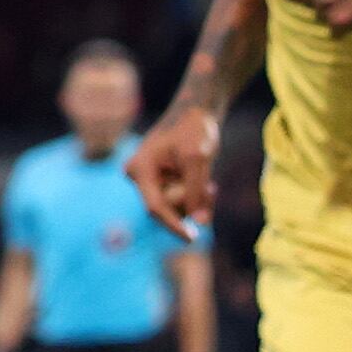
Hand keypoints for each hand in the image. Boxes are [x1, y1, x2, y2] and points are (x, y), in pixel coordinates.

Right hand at [127, 109, 216, 238]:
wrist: (196, 112)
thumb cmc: (194, 129)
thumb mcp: (198, 158)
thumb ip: (197, 191)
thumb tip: (201, 223)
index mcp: (141, 169)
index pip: (155, 207)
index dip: (173, 225)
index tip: (191, 239)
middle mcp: (139, 177)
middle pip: (166, 209)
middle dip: (191, 204)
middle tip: (212, 189)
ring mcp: (149, 181)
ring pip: (175, 208)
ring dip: (196, 201)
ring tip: (210, 183)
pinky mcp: (161, 183)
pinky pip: (179, 202)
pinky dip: (195, 197)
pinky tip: (207, 185)